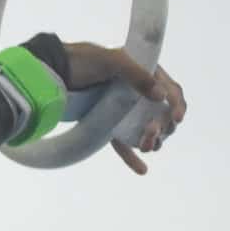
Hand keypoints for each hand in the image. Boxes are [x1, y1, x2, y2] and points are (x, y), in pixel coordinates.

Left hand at [62, 41, 185, 174]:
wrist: (52, 71)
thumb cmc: (82, 60)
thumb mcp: (111, 61)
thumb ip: (137, 74)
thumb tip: (161, 95)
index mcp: (144, 73)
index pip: (170, 90)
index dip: (177, 104)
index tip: (177, 117)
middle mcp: (138, 93)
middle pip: (162, 113)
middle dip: (163, 126)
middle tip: (151, 132)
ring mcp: (123, 110)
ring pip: (146, 129)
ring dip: (152, 141)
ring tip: (145, 148)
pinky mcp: (108, 124)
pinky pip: (123, 143)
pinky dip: (132, 157)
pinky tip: (142, 169)